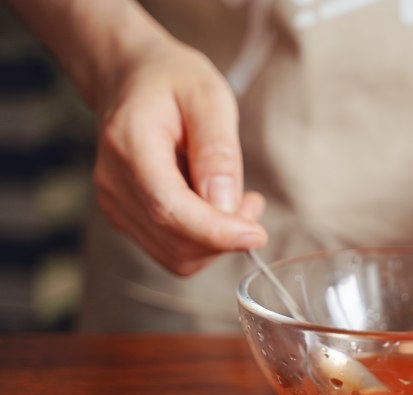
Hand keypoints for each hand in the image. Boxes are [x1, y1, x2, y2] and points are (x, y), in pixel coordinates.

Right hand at [93, 40, 266, 274]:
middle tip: (252, 202)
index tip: (256, 234)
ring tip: (238, 199)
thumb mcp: (208, 97)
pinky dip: (204, 240)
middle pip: (175, 241)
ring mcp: (116, 204)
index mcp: (130, 145)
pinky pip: (172, 250)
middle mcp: (114, 182)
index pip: (169, 209)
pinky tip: (216, 206)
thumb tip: (225, 206)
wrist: (132, 79)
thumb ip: (217, 150)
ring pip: (176, 255)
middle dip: (225, 235)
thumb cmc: (173, 81)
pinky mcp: (127, 217)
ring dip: (217, 240)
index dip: (216, 232)